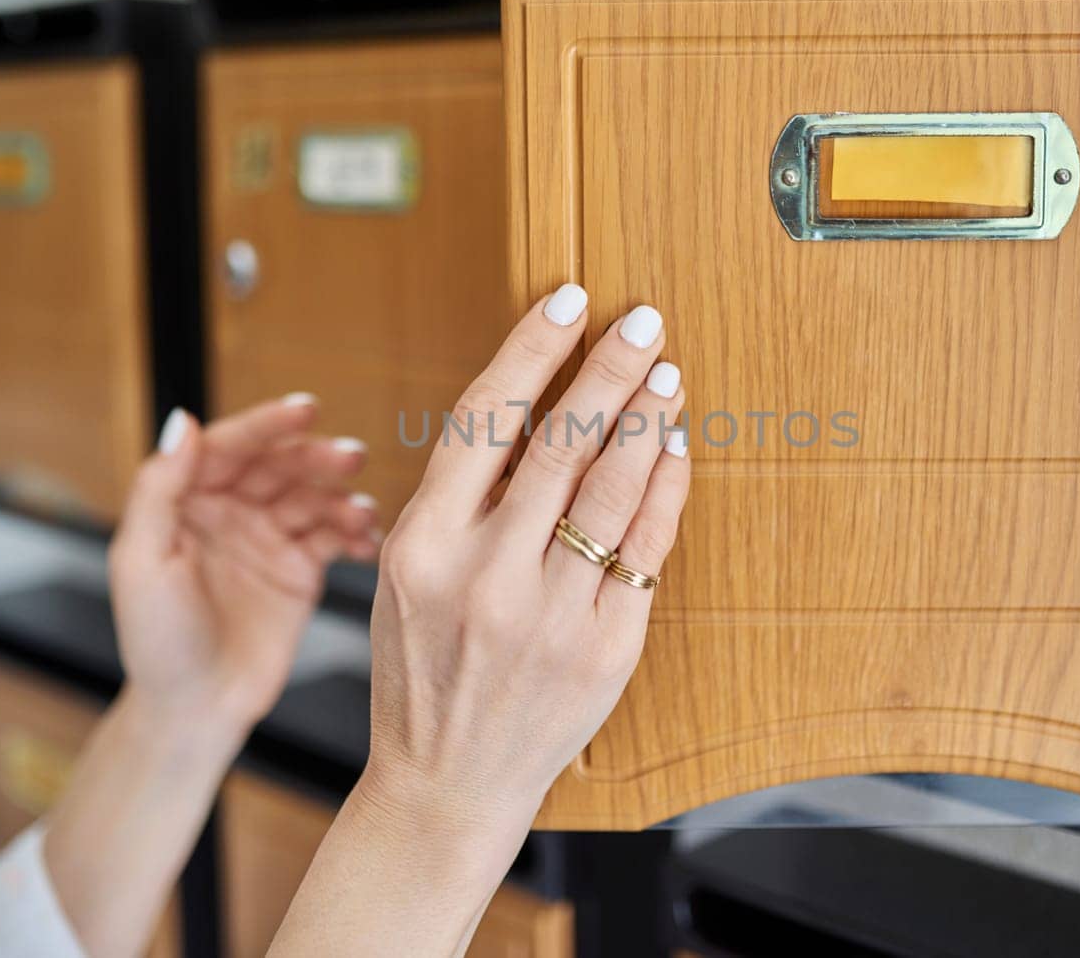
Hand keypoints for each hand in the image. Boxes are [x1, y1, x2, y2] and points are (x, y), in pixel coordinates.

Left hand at [108, 396, 380, 733]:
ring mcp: (268, 539)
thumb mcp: (141, 561)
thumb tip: (182, 420)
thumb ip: (159, 489)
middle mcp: (230, 511)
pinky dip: (356, 532)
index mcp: (187, 501)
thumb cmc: (157, 640)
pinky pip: (334, 537)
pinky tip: (370, 537)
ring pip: (312, 498)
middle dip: (315, 457)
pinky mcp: (300, 570)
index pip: (229, 446)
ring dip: (341, 496)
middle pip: (279, 466)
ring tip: (361, 510)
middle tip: (348, 457)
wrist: (196, 709)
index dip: (267, 424)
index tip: (306, 410)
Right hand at [360, 283, 690, 839]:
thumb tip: (535, 404)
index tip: (569, 299)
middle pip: (563, 442)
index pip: (486, 418)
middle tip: (643, 321)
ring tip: (666, 376)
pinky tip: (673, 449)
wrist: (447, 781)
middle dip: (610, 369)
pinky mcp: (607, 646)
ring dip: (648, 418)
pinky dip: (666, 488)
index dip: (533, 349)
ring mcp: (552, 613)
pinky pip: (648, 547)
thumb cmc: (423, 669)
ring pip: (615, 487)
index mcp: (424, 545)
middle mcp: (487, 574)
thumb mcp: (406, 575)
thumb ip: (459, 497)